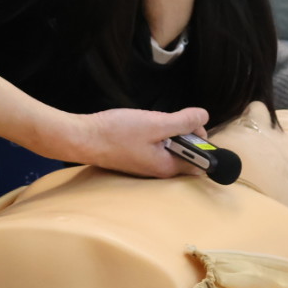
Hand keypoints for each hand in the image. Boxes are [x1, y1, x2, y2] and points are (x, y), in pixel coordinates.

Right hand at [65, 105, 210, 177]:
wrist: (84, 138)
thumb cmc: (117, 133)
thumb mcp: (155, 123)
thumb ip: (182, 122)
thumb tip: (204, 117)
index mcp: (167, 167)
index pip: (200, 160)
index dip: (201, 140)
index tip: (191, 123)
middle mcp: (160, 170)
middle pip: (186, 153)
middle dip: (184, 133)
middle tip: (170, 119)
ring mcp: (148, 165)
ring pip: (171, 148)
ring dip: (169, 132)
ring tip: (154, 122)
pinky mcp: (138, 157)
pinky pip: (157, 147)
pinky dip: (157, 135)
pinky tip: (144, 126)